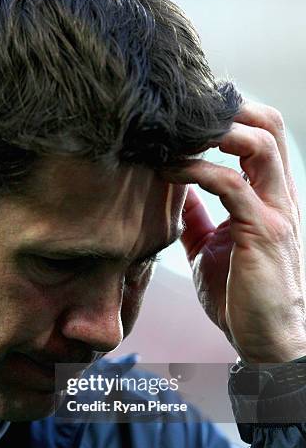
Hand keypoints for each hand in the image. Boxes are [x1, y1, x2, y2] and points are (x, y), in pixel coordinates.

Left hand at [165, 102, 305, 362]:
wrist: (265, 340)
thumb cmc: (240, 296)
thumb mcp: (211, 248)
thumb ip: (199, 218)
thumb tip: (175, 191)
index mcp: (267, 197)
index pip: (260, 135)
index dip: (228, 115)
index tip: (187, 112)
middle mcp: (278, 196)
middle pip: (268, 125)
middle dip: (228, 107)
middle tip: (183, 111)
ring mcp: (275, 211)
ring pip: (260, 143)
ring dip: (217, 129)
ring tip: (177, 132)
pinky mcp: (263, 232)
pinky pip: (232, 185)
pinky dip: (198, 170)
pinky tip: (170, 170)